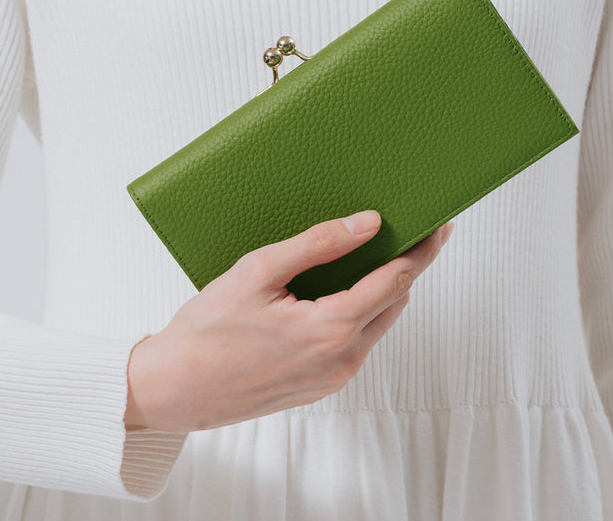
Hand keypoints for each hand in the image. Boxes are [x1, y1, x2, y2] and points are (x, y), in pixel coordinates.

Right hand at [124, 210, 453, 432]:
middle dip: (405, 268)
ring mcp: (331, 378)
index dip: (421, 252)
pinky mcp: (319, 387)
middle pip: (393, 303)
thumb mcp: (259, 271)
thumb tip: (367, 224)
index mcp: (330, 330)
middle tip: (405, 235)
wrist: (173, 388)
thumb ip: (318, 245)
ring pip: (376, 325)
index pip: (395, 281)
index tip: (439, 228)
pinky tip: (337, 293)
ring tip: (369, 259)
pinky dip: (358, 314)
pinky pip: (355, 344)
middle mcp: (340, 360)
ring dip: (381, 292)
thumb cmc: (207, 330)